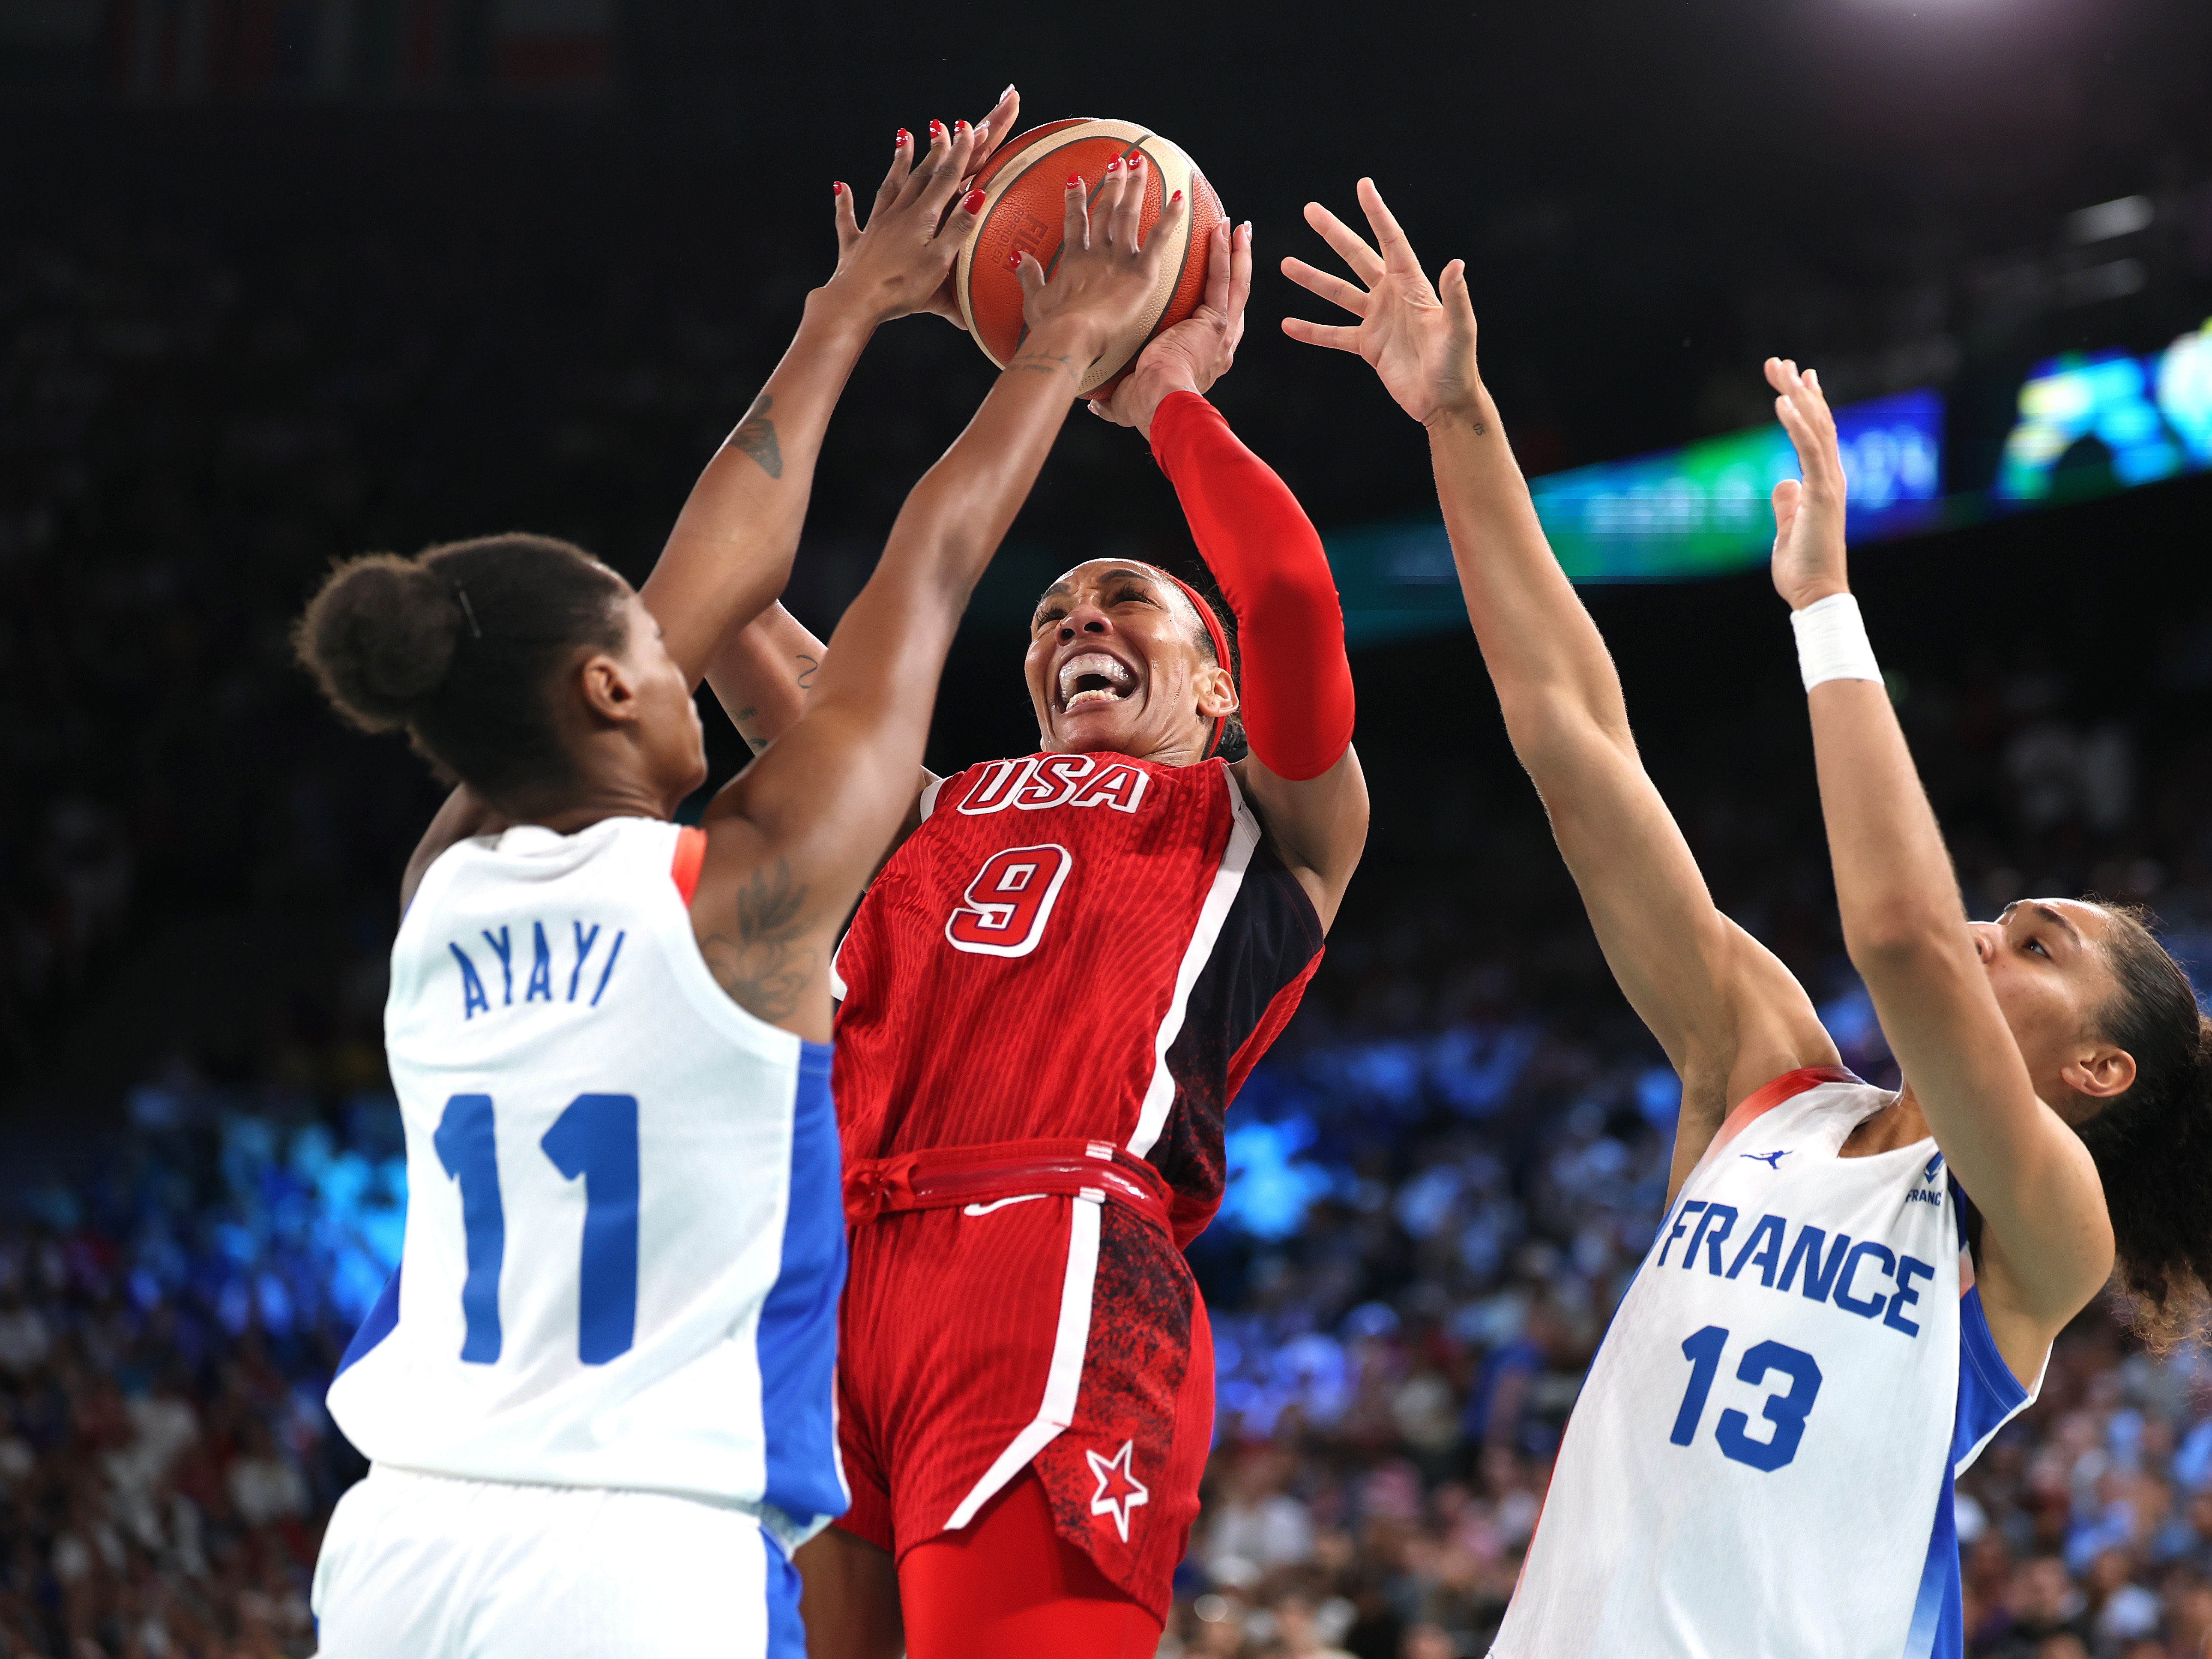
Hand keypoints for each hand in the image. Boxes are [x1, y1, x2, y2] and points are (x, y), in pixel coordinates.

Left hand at [821, 99, 1009, 327]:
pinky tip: (840, 187)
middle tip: (942, 126)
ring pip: (889, 187)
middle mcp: (897, 215)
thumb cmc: (901, 287)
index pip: (945, 179)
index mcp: (922, 219)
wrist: (855, 303)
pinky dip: (844, 202)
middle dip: (934, 150)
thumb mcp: (939, 261)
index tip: (968, 128)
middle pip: (919, 176)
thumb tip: (976, 196)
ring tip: (903, 137)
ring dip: (898, 162)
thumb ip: (958, 229)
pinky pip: (848, 219)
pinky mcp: (855, 246)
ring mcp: (874, 227)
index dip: (959, 153)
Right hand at [1013, 157, 1187, 375]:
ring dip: (1135, 187)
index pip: (1076, 222)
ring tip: (1141, 162)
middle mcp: (1098, 253)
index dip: (1075, 200)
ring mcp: (1119, 259)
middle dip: (1112, 183)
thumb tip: (1018, 256)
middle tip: (1118, 160)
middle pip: (1106, 210)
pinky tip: (1179, 195)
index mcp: (1074, 260)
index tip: (1075, 179)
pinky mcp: (1140, 272)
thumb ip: (1028, 275)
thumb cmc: (1053, 326)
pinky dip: (1169, 217)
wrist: (1070, 335)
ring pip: (1129, 215)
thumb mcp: (1034, 300)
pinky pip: (1158, 239)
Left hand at [1087, 218, 1252, 436]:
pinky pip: (1220, 279)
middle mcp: (1219, 346)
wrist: (1160, 404)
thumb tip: (1094, 402)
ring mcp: (1220, 333)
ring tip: (1238, 226)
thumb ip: (1112, 398)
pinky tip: (1223, 229)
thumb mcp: (1126, 401)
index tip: (1216, 283)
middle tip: (1238, 244)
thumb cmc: (1145, 407)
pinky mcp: (1216, 322)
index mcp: (1203, 361)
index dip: (1218, 301)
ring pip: (1235, 284)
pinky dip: (1224, 252)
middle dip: (1238, 269)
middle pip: (1233, 299)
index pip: (1214, 325)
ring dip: (1238, 253)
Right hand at [1280, 178, 1478, 425]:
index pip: (1391, 241)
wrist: (1445, 402)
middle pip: (1357, 257)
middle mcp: (1391, 296)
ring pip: (1339, 293)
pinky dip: (1312, 331)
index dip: (1377, 213)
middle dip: (1334, 233)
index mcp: (1413, 286)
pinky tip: (1288, 325)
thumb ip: (1455, 297)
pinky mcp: (1367, 346)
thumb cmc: (1457, 365)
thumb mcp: (1459, 329)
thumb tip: (1456, 264)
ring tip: (1286, 264)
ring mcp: (1377, 320)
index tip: (1363, 186)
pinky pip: (1333, 335)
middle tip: (1310, 210)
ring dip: (1313, 279)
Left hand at [1766, 358, 1850, 610]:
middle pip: (1816, 423)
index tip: (1797, 378)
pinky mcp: (1822, 495)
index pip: (1818, 434)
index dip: (1808, 404)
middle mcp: (1831, 477)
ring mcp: (1830, 484)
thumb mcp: (1788, 528)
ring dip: (1797, 397)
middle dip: (1798, 390)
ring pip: (1815, 429)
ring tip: (1781, 370)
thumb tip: (1784, 482)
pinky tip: (1784, 403)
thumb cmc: (1802, 568)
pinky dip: (1797, 425)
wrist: (1815, 594)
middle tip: (1781, 362)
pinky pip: (1810, 452)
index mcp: (1823, 483)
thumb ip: (1787, 504)